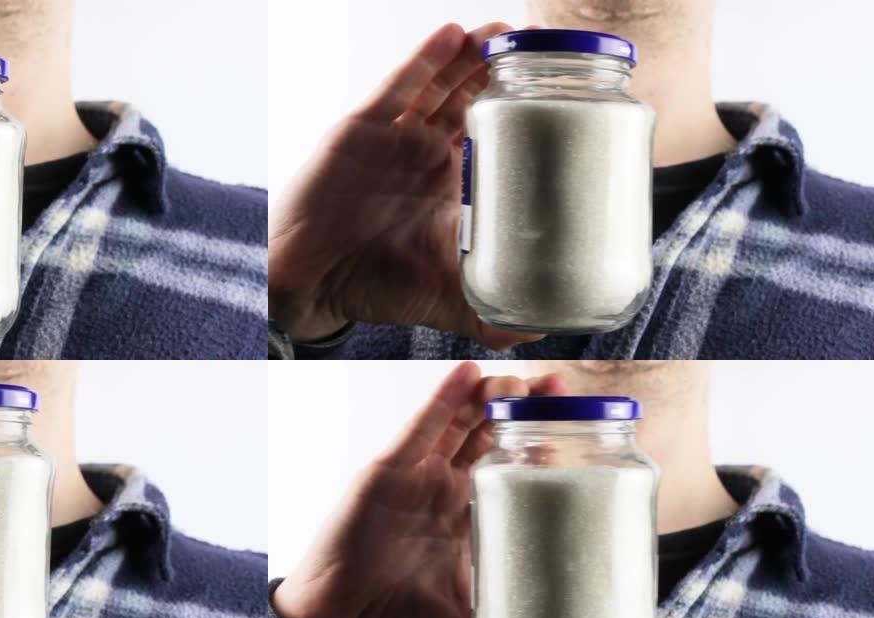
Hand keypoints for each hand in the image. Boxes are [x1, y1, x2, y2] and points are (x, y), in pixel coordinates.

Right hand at [268, 23, 540, 347]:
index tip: (562, 97)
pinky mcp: (362, 127)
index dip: (528, 116)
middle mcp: (425, 155)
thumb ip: (491, 314)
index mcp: (450, 187)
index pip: (498, 141)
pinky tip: (451, 34)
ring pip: (440, 83)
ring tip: (503, 31)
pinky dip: (423, 58)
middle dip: (503, 72)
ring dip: (471, 54)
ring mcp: (394, 137)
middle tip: (539, 49)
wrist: (312, 284)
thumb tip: (543, 331)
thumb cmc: (372, 288)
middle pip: (472, 99)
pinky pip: (396, 85)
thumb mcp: (444, 301)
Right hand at [272, 362, 566, 617]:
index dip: (545, 448)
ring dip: (491, 397)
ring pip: (460, 425)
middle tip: (558, 388)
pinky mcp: (388, 469)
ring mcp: (417, 477)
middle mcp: (445, 492)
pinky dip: (443, 399)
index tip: (580, 428)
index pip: (516, 473)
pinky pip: (420, 427)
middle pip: (493, 437)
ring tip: (522, 377)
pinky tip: (466, 375)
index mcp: (467, 523)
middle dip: (526, 410)